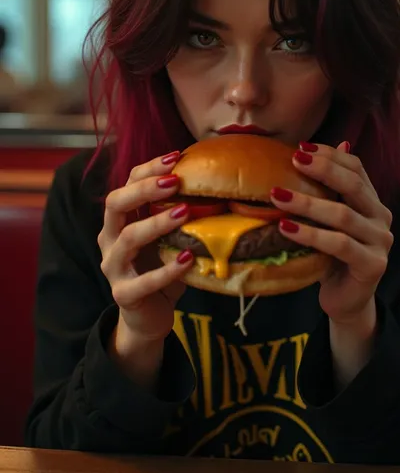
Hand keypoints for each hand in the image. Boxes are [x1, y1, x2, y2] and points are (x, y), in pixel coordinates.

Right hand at [98, 150, 193, 344]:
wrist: (147, 315)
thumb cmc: (160, 267)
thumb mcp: (168, 237)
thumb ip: (178, 213)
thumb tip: (215, 182)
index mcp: (119, 219)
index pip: (127, 184)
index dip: (148, 168)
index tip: (176, 156)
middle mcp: (110, 238)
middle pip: (115, 203)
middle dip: (144, 189)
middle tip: (175, 182)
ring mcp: (113, 267)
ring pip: (127, 238)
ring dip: (156, 223)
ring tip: (184, 213)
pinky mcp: (124, 294)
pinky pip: (143, 281)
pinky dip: (167, 270)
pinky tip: (189, 258)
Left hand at [270, 141, 392, 326]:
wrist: (346, 299)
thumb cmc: (331, 256)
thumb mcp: (326, 220)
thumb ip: (323, 191)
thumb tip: (305, 149)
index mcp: (372, 201)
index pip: (357, 168)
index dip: (331, 155)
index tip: (300, 147)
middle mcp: (382, 217)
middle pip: (353, 185)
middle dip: (323, 169)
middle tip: (294, 160)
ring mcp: (381, 241)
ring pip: (343, 215)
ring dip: (308, 203)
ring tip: (278, 195)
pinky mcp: (373, 265)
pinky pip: (339, 245)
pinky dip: (311, 235)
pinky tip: (286, 228)